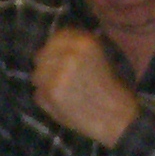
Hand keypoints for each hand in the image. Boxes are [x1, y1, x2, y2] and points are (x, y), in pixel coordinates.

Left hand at [32, 29, 140, 147]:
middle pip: (42, 55)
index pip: (57, 37)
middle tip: (58, 80)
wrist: (117, 117)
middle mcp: (70, 54)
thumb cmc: (111, 90)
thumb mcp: (100, 58)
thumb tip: (52, 47)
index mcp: (85, 43)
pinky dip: (46, 100)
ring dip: (44, 84)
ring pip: (37, 75)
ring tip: (61, 94)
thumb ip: (76, 49)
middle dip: (47, 67)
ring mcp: (58, 73)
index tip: (56, 58)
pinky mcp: (52, 92)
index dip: (54, 49)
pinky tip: (61, 105)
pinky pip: (38, 93)